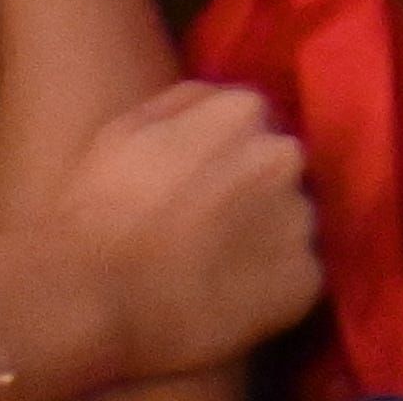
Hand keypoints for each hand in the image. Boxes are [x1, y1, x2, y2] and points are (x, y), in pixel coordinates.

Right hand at [41, 79, 319, 378]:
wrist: (98, 303)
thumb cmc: (99, 214)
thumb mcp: (124, 131)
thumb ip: (187, 103)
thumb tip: (224, 100)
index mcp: (243, 111)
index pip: (254, 126)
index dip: (225, 160)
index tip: (199, 190)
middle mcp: (284, 155)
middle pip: (278, 170)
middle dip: (252, 194)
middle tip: (208, 230)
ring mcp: (299, 217)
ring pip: (291, 222)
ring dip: (265, 240)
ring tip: (216, 269)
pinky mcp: (305, 277)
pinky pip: (297, 276)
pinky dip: (272, 288)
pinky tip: (230, 300)